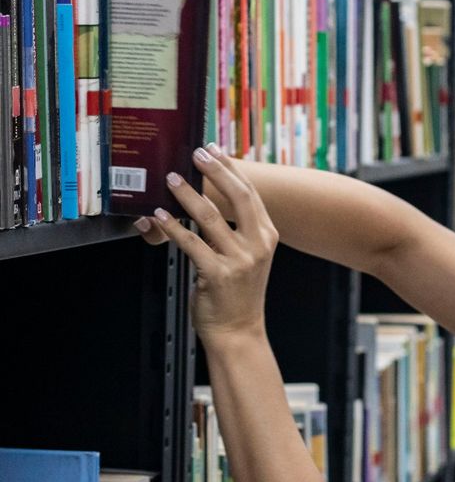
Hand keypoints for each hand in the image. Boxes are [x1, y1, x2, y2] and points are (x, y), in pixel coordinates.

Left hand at [133, 144, 277, 341]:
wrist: (238, 331)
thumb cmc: (238, 293)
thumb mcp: (248, 257)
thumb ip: (237, 230)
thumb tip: (211, 198)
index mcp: (267, 236)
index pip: (250, 194)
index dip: (231, 168)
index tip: (214, 150)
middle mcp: (258, 245)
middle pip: (238, 197)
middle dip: (215, 171)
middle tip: (196, 154)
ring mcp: (240, 260)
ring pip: (210, 217)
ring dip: (187, 194)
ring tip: (170, 179)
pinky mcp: (218, 274)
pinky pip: (192, 243)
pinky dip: (173, 227)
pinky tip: (160, 216)